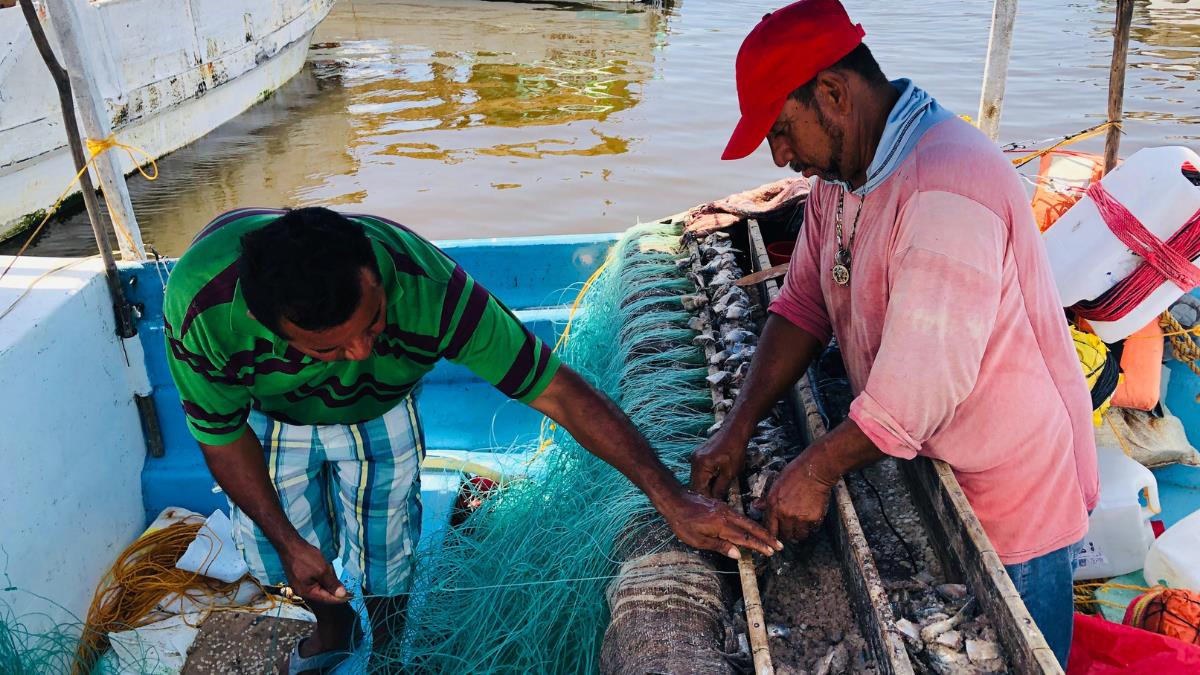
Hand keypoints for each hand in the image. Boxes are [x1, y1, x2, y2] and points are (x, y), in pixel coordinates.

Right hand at [279, 539, 348, 603]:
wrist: (290, 545)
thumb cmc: (306, 557)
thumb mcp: (322, 570)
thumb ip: (332, 584)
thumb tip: (342, 595)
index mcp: (307, 593)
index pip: (327, 599)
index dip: (340, 598)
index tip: (352, 595)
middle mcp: (303, 592)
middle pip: (324, 593)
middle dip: (332, 584)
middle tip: (333, 571)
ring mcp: (301, 585)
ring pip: (320, 585)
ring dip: (327, 577)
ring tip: (326, 565)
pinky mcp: (301, 578)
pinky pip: (315, 580)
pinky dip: (321, 574)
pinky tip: (322, 565)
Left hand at [659, 489, 782, 559]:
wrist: (675, 500)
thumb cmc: (683, 523)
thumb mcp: (698, 540)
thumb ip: (719, 546)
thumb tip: (738, 555)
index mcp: (722, 525)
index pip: (745, 538)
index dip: (759, 546)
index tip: (770, 552)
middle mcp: (727, 515)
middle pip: (751, 527)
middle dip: (766, 537)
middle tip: (779, 546)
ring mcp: (725, 509)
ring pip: (747, 521)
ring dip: (760, 530)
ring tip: (771, 538)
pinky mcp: (722, 506)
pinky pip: (740, 516)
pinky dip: (750, 524)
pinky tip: (753, 528)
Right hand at [689, 431, 746, 498]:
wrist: (734, 431)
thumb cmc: (735, 450)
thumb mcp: (730, 472)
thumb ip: (721, 487)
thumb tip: (716, 500)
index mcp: (701, 465)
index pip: (698, 488)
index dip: (706, 499)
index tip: (714, 507)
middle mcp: (694, 461)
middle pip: (695, 484)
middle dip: (705, 493)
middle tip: (715, 502)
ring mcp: (695, 457)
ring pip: (697, 478)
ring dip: (705, 485)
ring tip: (716, 492)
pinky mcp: (698, 455)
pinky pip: (699, 471)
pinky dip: (706, 477)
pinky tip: (714, 481)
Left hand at [753, 455, 837, 543]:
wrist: (815, 471)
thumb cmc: (795, 474)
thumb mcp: (776, 484)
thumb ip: (766, 499)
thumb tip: (756, 506)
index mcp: (774, 506)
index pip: (770, 529)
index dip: (773, 534)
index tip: (776, 533)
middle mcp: (785, 514)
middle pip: (785, 536)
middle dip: (787, 534)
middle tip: (790, 529)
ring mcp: (800, 518)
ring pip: (799, 535)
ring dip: (800, 532)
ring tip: (801, 525)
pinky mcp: (813, 518)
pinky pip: (812, 529)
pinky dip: (812, 526)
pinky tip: (810, 518)